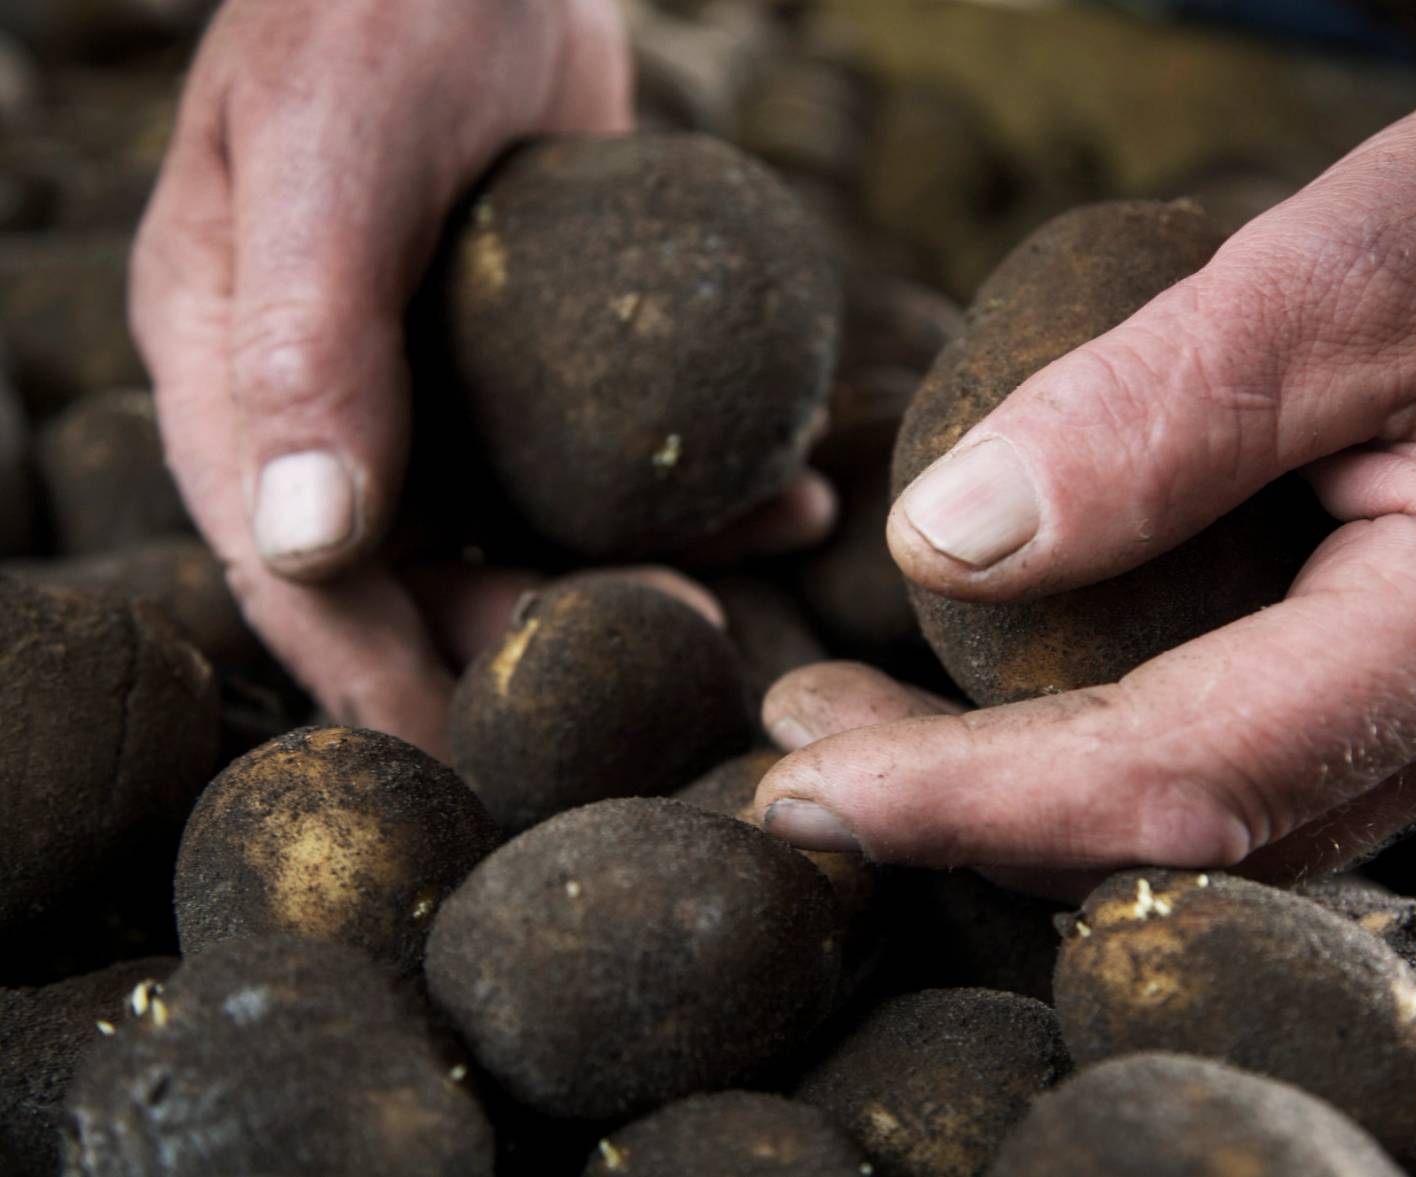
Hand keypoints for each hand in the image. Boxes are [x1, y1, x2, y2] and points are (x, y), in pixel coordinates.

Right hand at [132, 0, 831, 753]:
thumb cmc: (385, 5)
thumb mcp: (333, 159)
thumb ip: (308, 341)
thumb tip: (309, 545)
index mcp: (231, 364)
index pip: (286, 564)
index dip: (366, 671)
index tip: (456, 755)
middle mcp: (326, 394)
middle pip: (411, 569)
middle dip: (523, 633)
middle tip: (656, 651)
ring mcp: (437, 380)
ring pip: (519, 526)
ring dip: (625, 573)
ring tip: (731, 590)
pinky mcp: (532, 360)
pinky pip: (599, 459)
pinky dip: (692, 493)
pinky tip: (783, 501)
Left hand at [755, 2, 1415, 880]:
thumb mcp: (1334, 271)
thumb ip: (1145, 416)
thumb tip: (948, 546)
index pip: (1175, 783)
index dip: (972, 803)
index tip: (805, 789)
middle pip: (1177, 842)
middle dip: (966, 821)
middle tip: (790, 761)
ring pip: (1201, 822)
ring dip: (1016, 797)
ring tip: (850, 727)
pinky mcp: (1413, 679)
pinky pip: (1235, 760)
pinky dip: (1091, 748)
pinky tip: (993, 692)